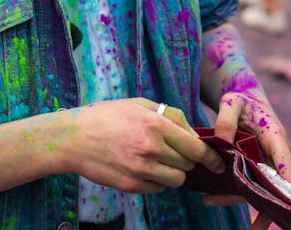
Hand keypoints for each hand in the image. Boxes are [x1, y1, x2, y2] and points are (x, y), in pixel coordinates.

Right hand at [60, 98, 224, 194]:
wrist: (74, 138)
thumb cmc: (106, 116)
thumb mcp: (138, 104)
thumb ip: (169, 115)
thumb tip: (192, 133)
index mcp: (155, 124)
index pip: (195, 146)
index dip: (209, 156)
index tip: (216, 161)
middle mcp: (151, 148)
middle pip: (187, 164)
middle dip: (185, 158)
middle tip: (172, 150)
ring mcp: (141, 169)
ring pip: (176, 179)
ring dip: (173, 171)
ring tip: (157, 159)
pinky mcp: (132, 185)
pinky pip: (158, 188)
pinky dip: (156, 180)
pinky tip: (142, 167)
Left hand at [202, 87, 290, 216]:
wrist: (241, 99)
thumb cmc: (241, 99)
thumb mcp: (232, 102)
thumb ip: (226, 120)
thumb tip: (221, 142)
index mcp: (274, 138)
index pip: (285, 164)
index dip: (286, 183)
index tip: (284, 202)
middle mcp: (272, 156)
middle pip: (271, 185)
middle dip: (265, 205)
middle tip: (256, 227)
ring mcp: (261, 163)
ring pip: (254, 188)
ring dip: (237, 198)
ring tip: (211, 200)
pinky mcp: (249, 168)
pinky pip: (242, 184)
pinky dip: (228, 192)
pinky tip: (209, 196)